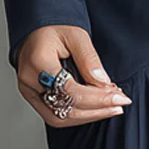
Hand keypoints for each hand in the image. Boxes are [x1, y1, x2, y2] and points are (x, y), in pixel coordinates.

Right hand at [14, 25, 131, 127]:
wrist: (37, 31)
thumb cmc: (55, 30)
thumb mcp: (77, 36)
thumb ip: (89, 60)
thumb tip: (104, 84)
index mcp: (38, 62)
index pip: (70, 90)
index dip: (98, 98)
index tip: (120, 97)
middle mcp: (29, 80)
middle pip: (64, 108)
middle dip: (96, 110)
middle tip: (119, 103)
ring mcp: (29, 91)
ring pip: (59, 118)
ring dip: (89, 116)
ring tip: (111, 108)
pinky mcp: (33, 98)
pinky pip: (54, 116)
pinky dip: (78, 115)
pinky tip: (96, 109)